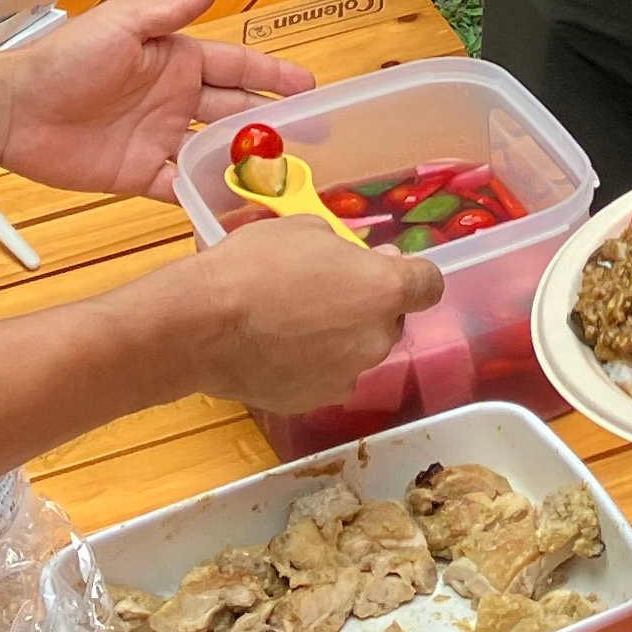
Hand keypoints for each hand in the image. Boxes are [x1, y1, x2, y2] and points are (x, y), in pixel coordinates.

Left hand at [0, 0, 310, 198]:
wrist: (14, 110)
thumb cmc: (65, 58)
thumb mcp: (124, 25)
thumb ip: (175, 7)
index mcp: (176, 59)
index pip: (237, 66)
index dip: (273, 75)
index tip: (311, 86)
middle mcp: (174, 98)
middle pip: (234, 111)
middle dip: (272, 122)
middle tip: (314, 138)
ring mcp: (159, 138)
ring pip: (215, 152)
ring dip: (245, 162)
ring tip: (285, 178)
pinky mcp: (139, 174)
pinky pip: (181, 188)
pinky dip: (207, 198)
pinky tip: (235, 208)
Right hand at [186, 216, 444, 411]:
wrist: (202, 325)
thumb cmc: (255, 263)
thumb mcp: (307, 230)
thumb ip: (347, 250)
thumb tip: (365, 263)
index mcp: (384, 290)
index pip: (429, 285)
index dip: (410, 275)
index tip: (383, 268)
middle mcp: (376, 339)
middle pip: (390, 322)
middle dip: (368, 307)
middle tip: (325, 289)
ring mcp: (346, 376)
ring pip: (357, 352)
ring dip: (341, 338)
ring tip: (293, 322)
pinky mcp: (314, 401)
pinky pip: (326, 376)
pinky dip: (313, 364)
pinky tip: (278, 349)